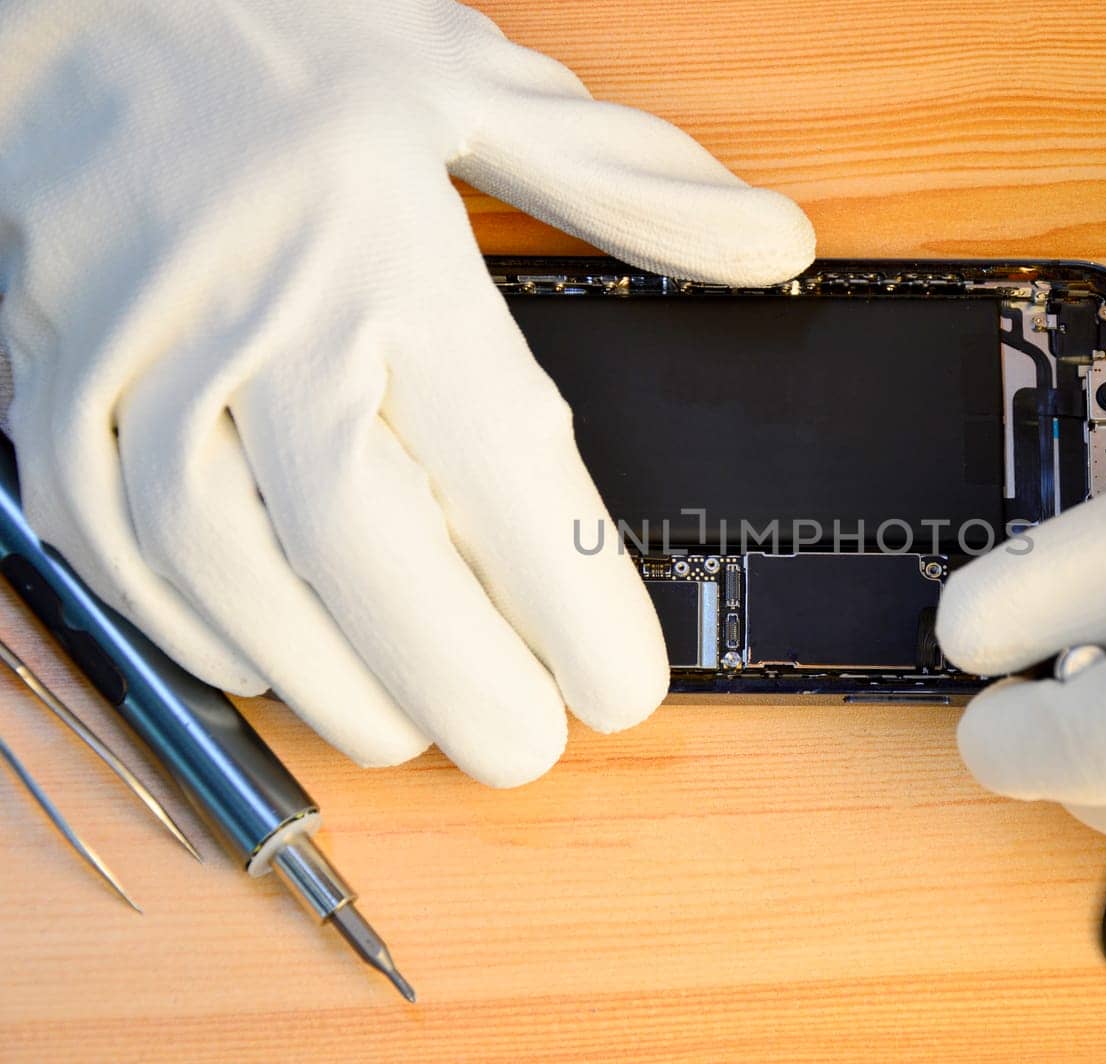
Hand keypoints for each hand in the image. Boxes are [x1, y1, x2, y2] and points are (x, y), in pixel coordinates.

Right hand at [0, 0, 812, 785]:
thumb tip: (770, 242)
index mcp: (386, 247)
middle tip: (525, 749)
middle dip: (456, 678)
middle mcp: (261, 315)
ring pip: (230, 571)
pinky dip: (199, 632)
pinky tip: (274, 667)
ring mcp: (142, 362)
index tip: (623, 685)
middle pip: (364, 547)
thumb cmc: (273, 47)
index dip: (571, 599)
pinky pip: (113, 548)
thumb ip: (628, 177)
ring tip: (413, 733)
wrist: (56, 8)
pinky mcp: (55, 392)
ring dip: (329, 680)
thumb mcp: (472, 77)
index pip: (502, 461)